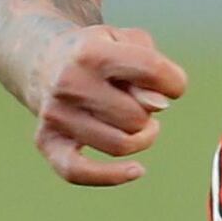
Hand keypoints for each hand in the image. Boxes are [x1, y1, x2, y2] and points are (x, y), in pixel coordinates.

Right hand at [26, 24, 187, 186]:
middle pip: (136, 116)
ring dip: (141, 139)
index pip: (153, 71)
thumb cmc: (101, 53)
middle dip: (150, 112)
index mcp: (92, 52)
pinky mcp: (47, 140)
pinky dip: (111, 176)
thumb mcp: (129, 44)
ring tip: (142, 125)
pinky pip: (79, 172)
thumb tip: (158, 106)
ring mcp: (55, 114)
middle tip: (142, 102)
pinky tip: (138, 171)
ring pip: (120, 145)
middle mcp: (69, 82)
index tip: (172, 84)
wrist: (46, 60)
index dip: (175, 82)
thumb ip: (151, 70)